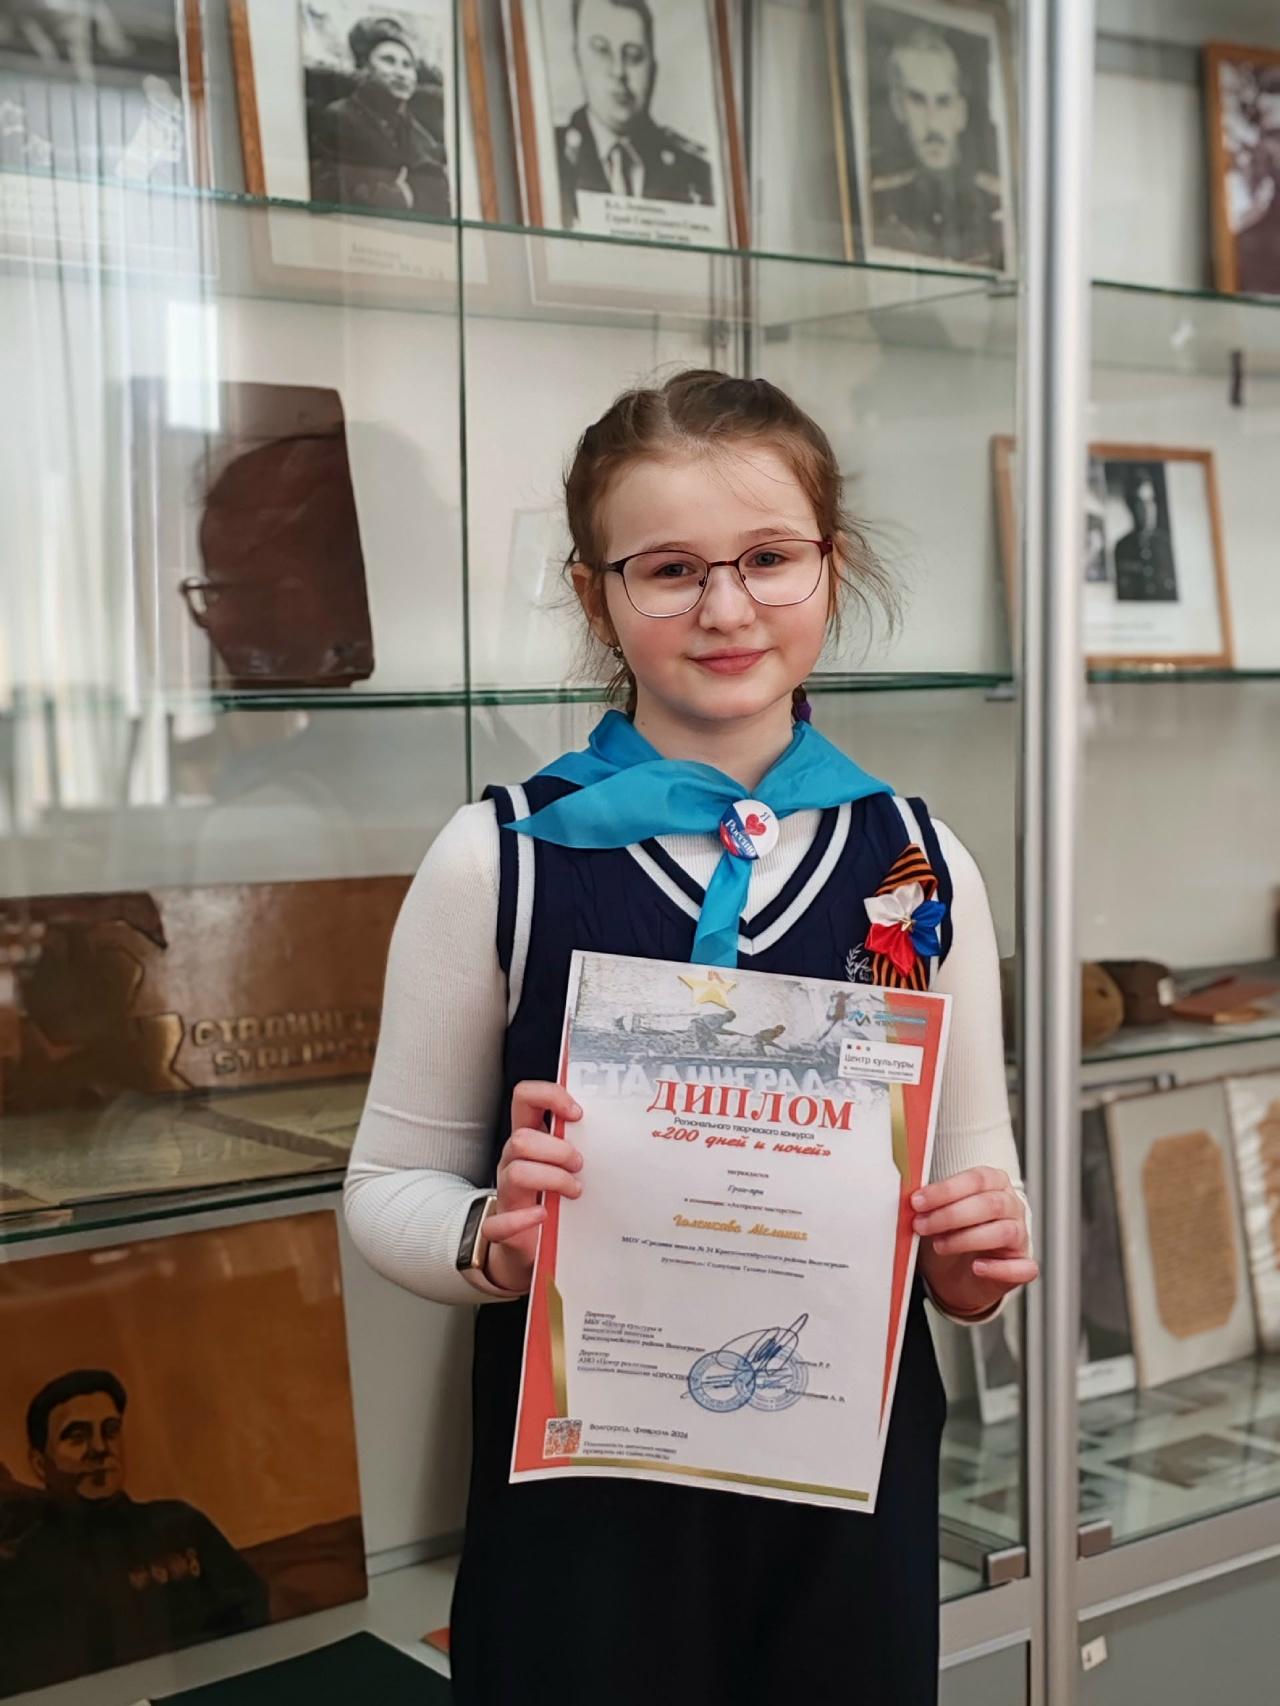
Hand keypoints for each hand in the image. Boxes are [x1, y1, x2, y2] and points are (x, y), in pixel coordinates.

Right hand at [483, 1080, 582, 1294]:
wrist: (531, 1246)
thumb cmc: (555, 1198)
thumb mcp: (566, 1165)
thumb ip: (581, 1145)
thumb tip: (620, 1133)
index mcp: (529, 1139)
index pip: (525, 1098)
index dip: (548, 1096)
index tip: (577, 1113)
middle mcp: (512, 1160)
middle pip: (521, 1138)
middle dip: (558, 1150)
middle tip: (580, 1165)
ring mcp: (506, 1192)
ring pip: (517, 1172)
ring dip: (553, 1180)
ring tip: (574, 1191)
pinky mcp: (501, 1225)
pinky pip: (499, 1222)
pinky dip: (523, 1220)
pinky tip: (543, 1216)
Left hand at [913, 1166, 1037, 1319]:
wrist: (958, 1274)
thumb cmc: (951, 1234)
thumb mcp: (939, 1213)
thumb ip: (931, 1203)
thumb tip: (912, 1199)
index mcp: (994, 1184)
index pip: (977, 1179)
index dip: (946, 1190)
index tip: (918, 1201)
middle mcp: (1011, 1206)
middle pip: (990, 1204)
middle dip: (950, 1214)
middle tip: (922, 1224)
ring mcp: (1021, 1236)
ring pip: (1003, 1232)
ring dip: (965, 1239)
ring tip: (939, 1245)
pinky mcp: (1023, 1266)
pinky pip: (1023, 1267)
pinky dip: (998, 1268)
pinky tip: (976, 1267)